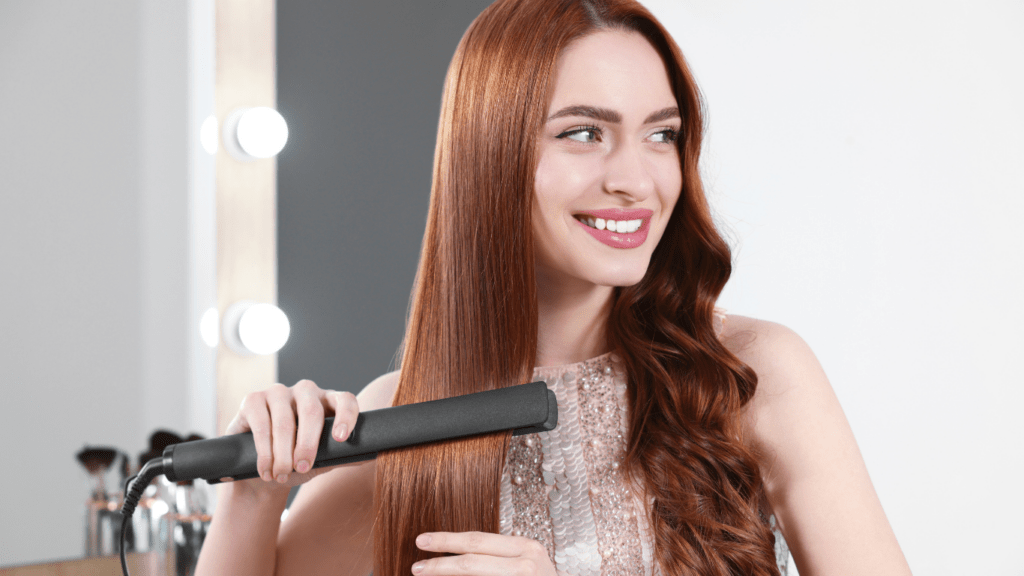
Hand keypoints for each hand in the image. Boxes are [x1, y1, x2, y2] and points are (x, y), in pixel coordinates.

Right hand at [224, 379, 359, 489]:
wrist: (262, 473)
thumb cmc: (297, 462)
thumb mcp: (323, 460)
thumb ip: (343, 455)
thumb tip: (371, 455)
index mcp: (328, 402)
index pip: (345, 400)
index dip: (346, 416)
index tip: (340, 438)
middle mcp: (305, 391)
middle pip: (312, 411)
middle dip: (308, 443)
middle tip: (303, 468)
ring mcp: (278, 392)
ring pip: (284, 421)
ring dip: (282, 454)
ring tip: (281, 475)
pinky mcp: (253, 399)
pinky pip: (261, 424)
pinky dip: (264, 451)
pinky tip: (266, 469)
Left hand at [411, 531, 556, 575]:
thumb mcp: (524, 562)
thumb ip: (496, 556)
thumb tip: (455, 555)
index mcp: (525, 547)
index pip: (477, 541)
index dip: (447, 541)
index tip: (422, 541)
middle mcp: (526, 565)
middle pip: (472, 562)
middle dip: (439, 565)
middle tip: (416, 567)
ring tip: (425, 575)